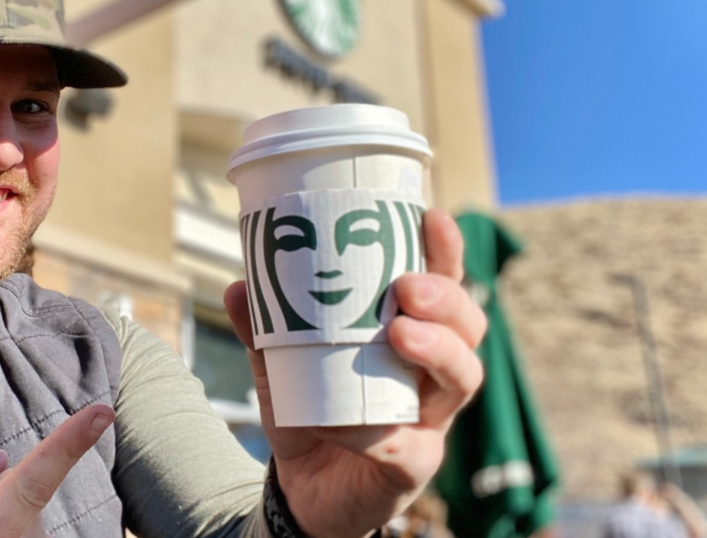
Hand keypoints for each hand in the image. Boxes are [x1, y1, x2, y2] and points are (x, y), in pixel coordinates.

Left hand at [224, 209, 486, 537]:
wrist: (302, 489)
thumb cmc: (309, 412)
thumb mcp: (280, 364)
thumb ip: (263, 329)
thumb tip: (237, 286)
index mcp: (412, 333)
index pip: (443, 284)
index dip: (444, 251)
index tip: (431, 216)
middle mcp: (433, 372)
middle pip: (469, 326)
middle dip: (447, 299)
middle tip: (408, 286)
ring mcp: (431, 419)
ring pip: (461, 379)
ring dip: (437, 350)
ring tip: (399, 334)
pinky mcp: (414, 465)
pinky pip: (407, 445)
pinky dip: (372, 430)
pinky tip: (339, 421)